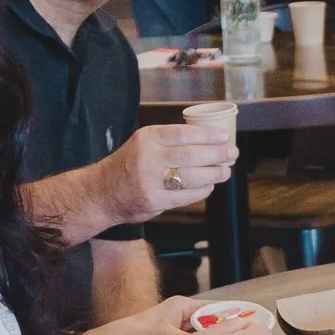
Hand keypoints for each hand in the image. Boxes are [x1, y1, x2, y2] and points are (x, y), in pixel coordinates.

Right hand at [106, 122, 239, 219]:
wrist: (101, 192)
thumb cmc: (129, 164)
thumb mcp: (143, 143)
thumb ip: (169, 142)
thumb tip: (208, 141)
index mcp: (147, 138)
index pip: (182, 134)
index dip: (207, 135)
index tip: (224, 137)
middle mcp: (148, 158)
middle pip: (191, 155)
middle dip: (216, 154)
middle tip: (232, 153)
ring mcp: (151, 181)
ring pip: (191, 176)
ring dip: (213, 174)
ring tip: (225, 171)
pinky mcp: (154, 201)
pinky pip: (186, 195)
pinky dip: (202, 190)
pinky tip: (209, 185)